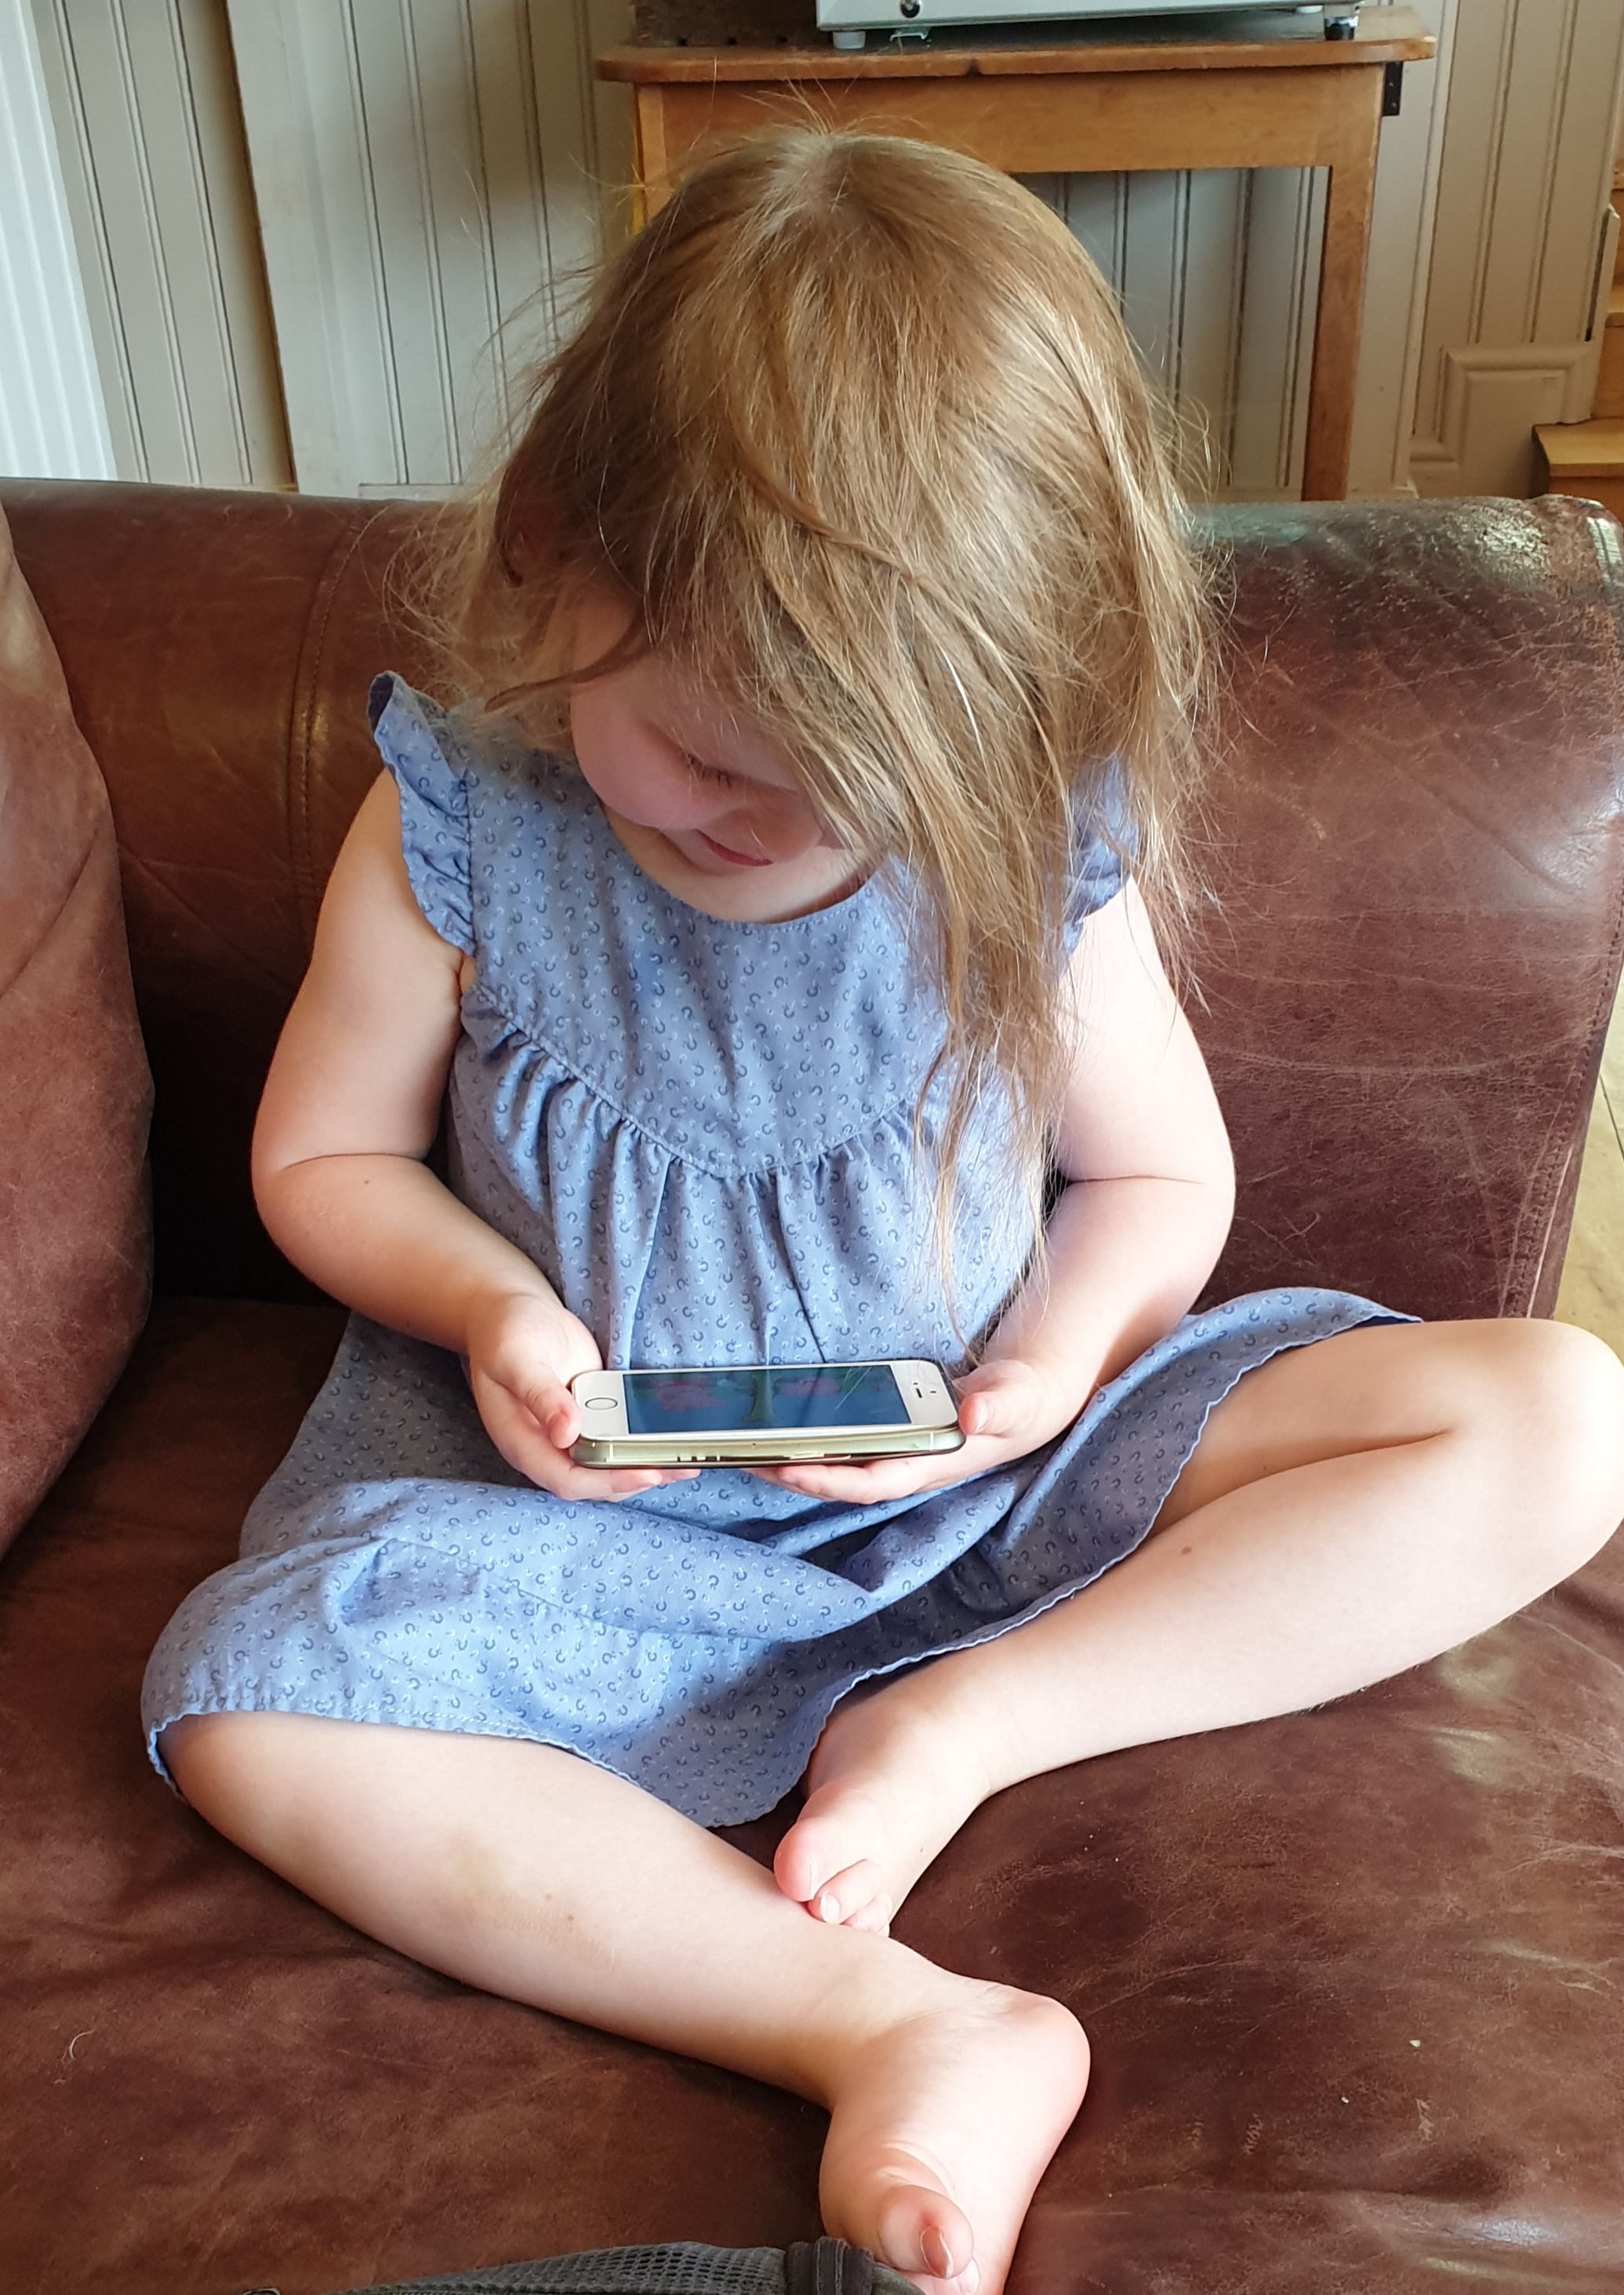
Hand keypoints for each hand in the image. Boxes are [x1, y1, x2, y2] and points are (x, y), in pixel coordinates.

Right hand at [464, 1289, 698, 1501]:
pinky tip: (673, 1432)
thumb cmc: (506, 1331)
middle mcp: (547, 1445)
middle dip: (638, 1477)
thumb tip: (566, 1434)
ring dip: (646, 1462)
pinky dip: (641, 1439)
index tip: (646, 1473)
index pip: (566, 1479)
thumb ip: (540, 1394)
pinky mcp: (590, 1416)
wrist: (512, 1309)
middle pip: (595, 1480)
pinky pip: (616, 1438)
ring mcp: (570, 1433)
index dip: (607, 1482)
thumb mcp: (517, 1357)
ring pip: (609, 1464)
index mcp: (523, 1441)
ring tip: (688, 1456)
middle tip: (682, 1466)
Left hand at [746, 1356, 1079, 1506]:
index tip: (789, 1470)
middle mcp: (907, 1467)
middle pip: (840, 1479)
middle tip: (742, 1458)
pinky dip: (809, 1442)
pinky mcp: (888, 1437)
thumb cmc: (1019, 1400)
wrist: (1024, 1400)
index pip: (873, 1482)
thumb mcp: (1017, 1398)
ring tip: (743, 1448)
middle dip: (793, 1473)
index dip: (830, 1479)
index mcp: (932, 1465)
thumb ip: (1000, 1405)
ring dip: (792, 1461)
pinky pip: (841, 1445)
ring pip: (835, 1466)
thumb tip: (975, 1414)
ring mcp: (895, 1454)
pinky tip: (776, 1429)